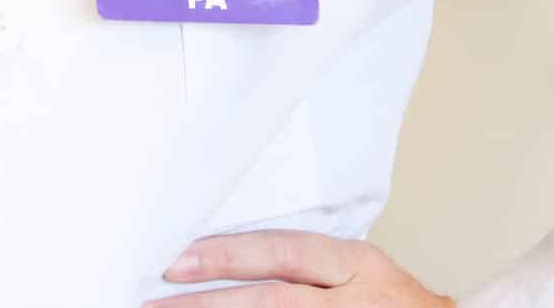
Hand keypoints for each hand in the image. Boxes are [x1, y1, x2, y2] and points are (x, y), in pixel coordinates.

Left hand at [145, 229, 452, 306]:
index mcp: (358, 264)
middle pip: (272, 300)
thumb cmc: (398, 305)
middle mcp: (353, 300)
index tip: (177, 260)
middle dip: (210, 301)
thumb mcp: (361, 269)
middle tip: (156, 300)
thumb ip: (310, 263)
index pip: (282, 252)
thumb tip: (233, 255)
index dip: (228, 255)